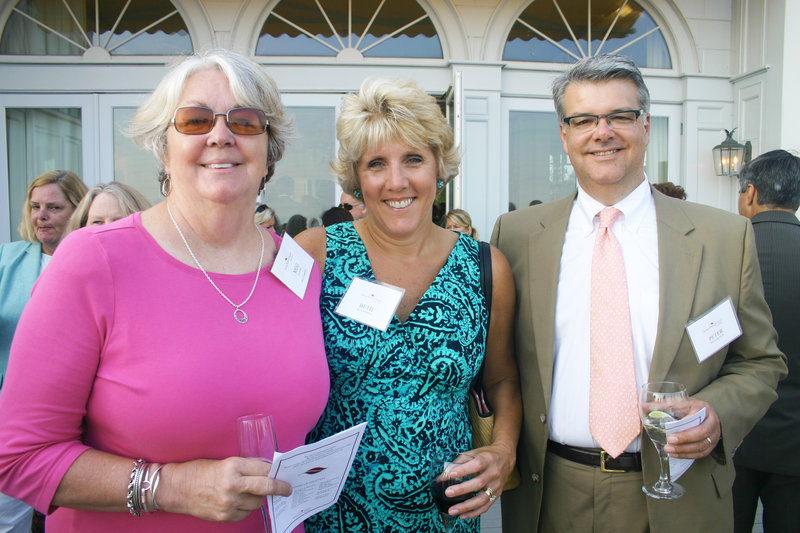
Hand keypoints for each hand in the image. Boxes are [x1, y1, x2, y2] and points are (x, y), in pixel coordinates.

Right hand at [157, 457, 291, 521]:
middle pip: (265, 487)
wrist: (175, 488)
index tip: (284, 476)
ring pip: (256, 503)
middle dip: (280, 488)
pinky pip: (245, 513)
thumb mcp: (224, 462)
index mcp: (233, 466)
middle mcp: (232, 485)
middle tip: (287, 489)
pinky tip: (239, 502)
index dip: (276, 473)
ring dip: (258, 498)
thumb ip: (245, 467)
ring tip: (252, 493)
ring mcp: (228, 503)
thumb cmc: (199, 471)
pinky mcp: (224, 516)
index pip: (264, 470)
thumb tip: (267, 470)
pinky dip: (246, 508)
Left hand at [441, 443, 515, 519]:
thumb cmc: (487, 455)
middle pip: (479, 483)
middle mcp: (494, 473)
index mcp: (488, 459)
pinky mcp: (497, 494)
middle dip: (462, 489)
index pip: (477, 465)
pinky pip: (486, 506)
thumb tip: (442, 476)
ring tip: (453, 510)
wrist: (506, 457)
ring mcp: (496, 485)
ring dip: (466, 506)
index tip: (451, 474)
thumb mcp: (474, 453)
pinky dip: (474, 512)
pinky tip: (463, 514)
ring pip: (482, 499)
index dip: (464, 470)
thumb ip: (458, 463)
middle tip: (448, 493)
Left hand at [662, 397, 719, 458]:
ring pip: (703, 445)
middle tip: (669, 441)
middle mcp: (712, 421)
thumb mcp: (679, 402)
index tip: (671, 433)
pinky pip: (702, 453)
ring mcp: (714, 434)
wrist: (705, 413)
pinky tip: (675, 454)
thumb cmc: (690, 408)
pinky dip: (688, 455)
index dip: (685, 425)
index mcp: (702, 407)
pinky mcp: (712, 444)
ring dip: (685, 450)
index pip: (696, 416)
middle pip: (702, 432)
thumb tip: (643, 406)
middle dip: (685, 439)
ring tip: (669, 450)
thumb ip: (662, 405)